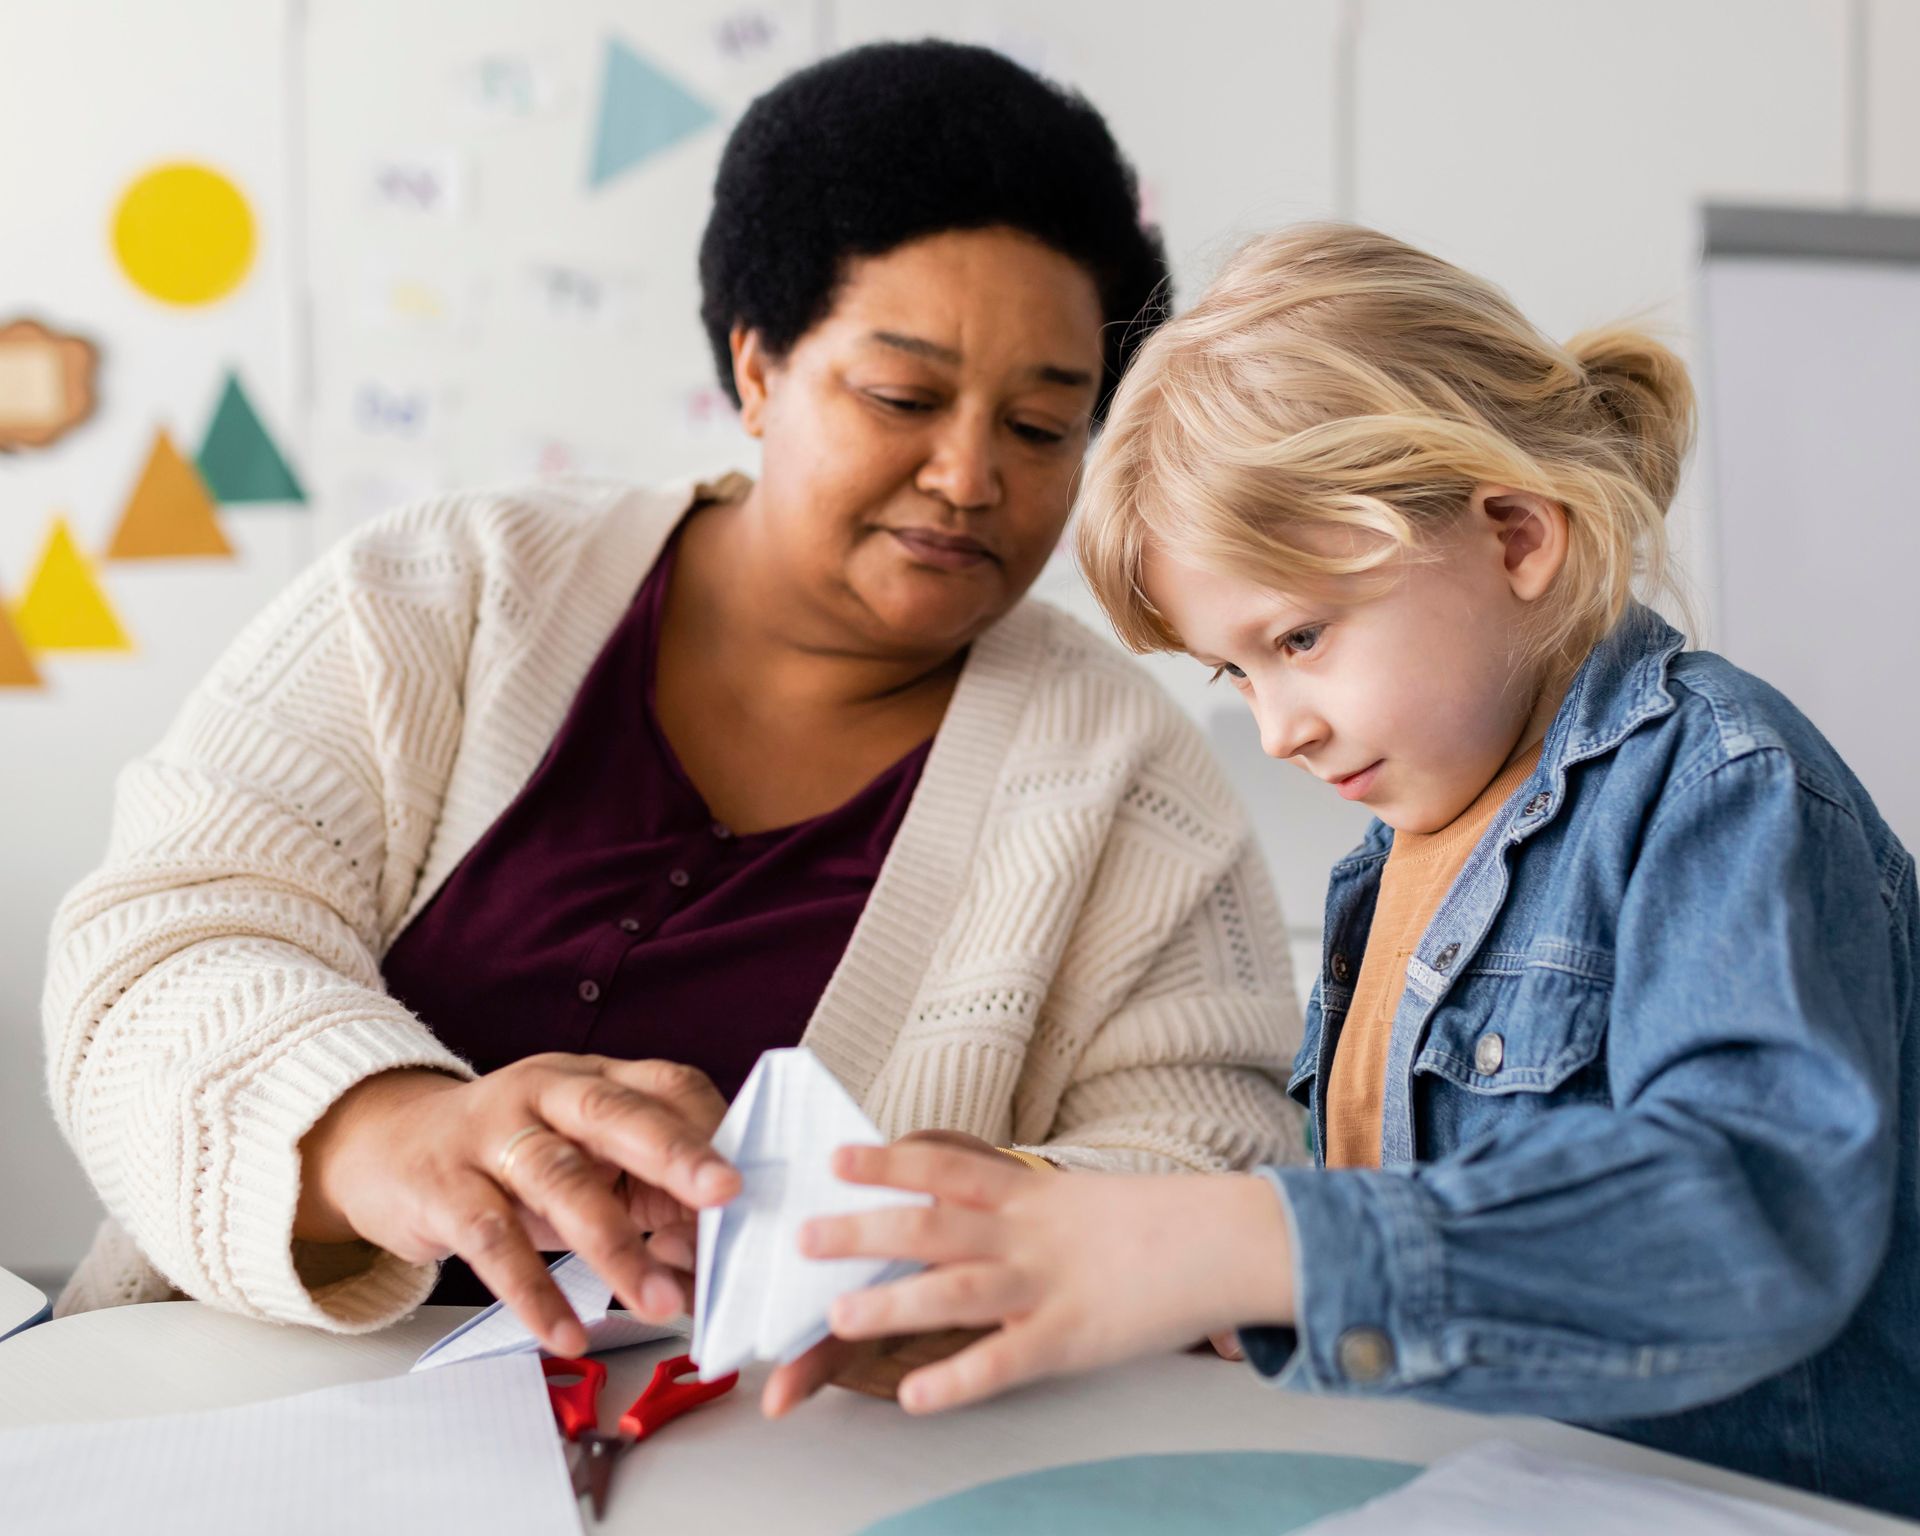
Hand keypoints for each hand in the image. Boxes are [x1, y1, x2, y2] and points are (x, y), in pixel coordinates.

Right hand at [296, 1055, 739, 1354]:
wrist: (385, 1146)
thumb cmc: (508, 1157)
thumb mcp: (579, 1151)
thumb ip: (644, 1187)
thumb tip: (720, 1253)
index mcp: (593, 1077)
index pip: (667, 1086)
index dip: (712, 1132)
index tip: (754, 1182)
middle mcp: (545, 1091)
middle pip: (616, 1113)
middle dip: (677, 1153)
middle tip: (729, 1197)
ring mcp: (491, 1135)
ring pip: (560, 1181)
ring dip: (615, 1245)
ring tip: (662, 1302)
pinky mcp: (444, 1187)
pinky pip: (492, 1241)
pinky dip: (534, 1291)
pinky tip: (568, 1331)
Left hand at [797, 1142, 1294, 1412]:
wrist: (1227, 1237)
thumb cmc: (1151, 1224)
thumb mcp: (1075, 1202)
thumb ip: (1020, 1210)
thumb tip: (964, 1217)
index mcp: (1029, 1195)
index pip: (946, 1167)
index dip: (889, 1161)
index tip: (836, 1157)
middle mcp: (1028, 1232)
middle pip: (932, 1224)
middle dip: (865, 1228)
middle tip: (804, 1236)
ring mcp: (1048, 1283)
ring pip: (957, 1290)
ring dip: (893, 1301)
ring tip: (839, 1314)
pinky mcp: (1073, 1337)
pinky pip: (1006, 1360)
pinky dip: (957, 1379)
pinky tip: (913, 1396)